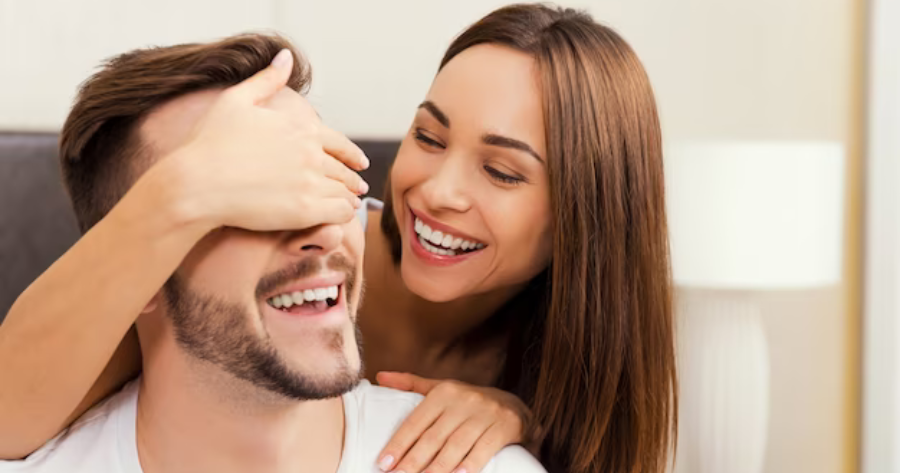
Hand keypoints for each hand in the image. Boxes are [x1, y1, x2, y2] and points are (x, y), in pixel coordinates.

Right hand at [149, 48, 369, 233]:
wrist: (195, 183)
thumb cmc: (208, 143)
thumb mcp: (235, 100)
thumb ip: (266, 80)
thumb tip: (285, 56)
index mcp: (299, 127)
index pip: (338, 142)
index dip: (351, 154)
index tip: (360, 162)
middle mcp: (310, 152)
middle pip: (343, 168)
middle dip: (351, 178)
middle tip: (358, 187)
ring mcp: (310, 181)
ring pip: (343, 191)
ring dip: (349, 197)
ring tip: (351, 203)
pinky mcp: (305, 209)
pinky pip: (339, 212)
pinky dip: (343, 213)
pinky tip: (342, 215)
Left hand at [376, 372, 536, 472]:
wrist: (515, 407)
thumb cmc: (470, 403)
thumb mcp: (443, 389)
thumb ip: (412, 384)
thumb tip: (380, 376)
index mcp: (445, 392)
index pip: (416, 421)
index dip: (399, 444)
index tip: (383, 464)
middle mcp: (464, 400)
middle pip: (433, 437)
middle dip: (413, 462)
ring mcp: (486, 413)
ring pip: (456, 446)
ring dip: (437, 468)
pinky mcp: (505, 426)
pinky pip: (484, 449)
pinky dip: (470, 465)